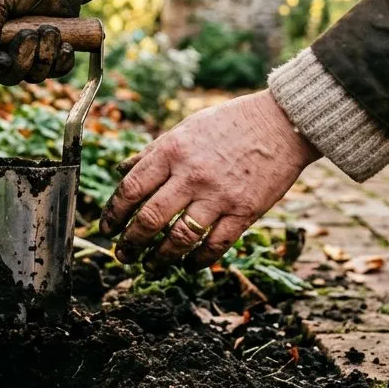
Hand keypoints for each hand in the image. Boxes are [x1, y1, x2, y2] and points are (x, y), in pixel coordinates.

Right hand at [0, 0, 96, 84]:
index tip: (3, 57)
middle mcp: (1, 51)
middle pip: (7, 77)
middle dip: (22, 59)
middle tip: (31, 33)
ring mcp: (28, 55)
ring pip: (33, 76)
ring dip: (44, 56)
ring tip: (50, 29)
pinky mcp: (52, 54)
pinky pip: (57, 72)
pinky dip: (61, 61)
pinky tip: (65, 44)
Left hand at [100, 90, 320, 271]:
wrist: (281, 123)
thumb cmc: (230, 123)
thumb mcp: (185, 129)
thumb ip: (153, 152)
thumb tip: (122, 169)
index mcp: (172, 151)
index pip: (131, 188)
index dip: (114, 214)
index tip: (107, 228)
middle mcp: (191, 175)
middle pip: (149, 218)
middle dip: (131, 242)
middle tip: (122, 254)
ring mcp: (219, 196)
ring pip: (179, 238)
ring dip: (159, 257)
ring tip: (149, 264)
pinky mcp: (244, 212)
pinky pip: (215, 245)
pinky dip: (197, 260)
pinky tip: (187, 264)